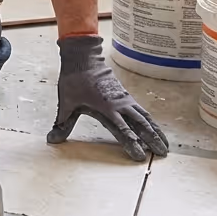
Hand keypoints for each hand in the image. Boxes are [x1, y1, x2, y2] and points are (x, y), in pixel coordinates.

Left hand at [48, 35, 168, 161]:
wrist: (83, 58)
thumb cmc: (74, 81)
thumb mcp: (66, 103)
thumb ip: (62, 124)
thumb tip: (51, 140)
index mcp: (106, 109)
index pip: (122, 130)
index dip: (132, 144)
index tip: (140, 156)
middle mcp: (119, 105)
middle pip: (140, 125)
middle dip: (152, 140)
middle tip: (162, 154)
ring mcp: (125, 100)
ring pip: (145, 118)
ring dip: (156, 131)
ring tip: (165, 145)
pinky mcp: (126, 96)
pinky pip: (142, 111)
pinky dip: (151, 121)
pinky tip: (155, 128)